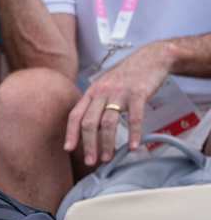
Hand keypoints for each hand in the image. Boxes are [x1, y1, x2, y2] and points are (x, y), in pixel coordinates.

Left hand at [65, 42, 172, 166]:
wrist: (151, 57)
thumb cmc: (127, 76)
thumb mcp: (105, 86)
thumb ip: (95, 103)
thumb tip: (86, 127)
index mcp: (92, 92)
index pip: (75, 115)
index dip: (71, 133)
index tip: (68, 149)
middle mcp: (102, 92)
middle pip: (89, 122)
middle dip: (88, 145)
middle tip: (90, 161)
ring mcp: (120, 92)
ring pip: (108, 122)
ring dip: (106, 143)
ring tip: (108, 158)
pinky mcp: (138, 93)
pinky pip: (134, 117)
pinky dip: (133, 133)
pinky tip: (134, 146)